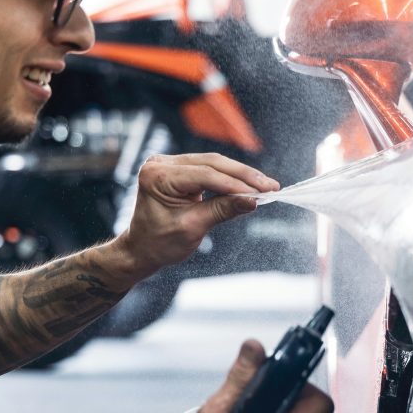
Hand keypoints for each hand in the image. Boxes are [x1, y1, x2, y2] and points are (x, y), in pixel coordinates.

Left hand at [117, 153, 279, 277]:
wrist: (141, 249)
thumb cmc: (159, 242)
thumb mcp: (192, 227)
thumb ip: (222, 210)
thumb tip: (252, 200)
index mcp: (158, 176)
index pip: (205, 175)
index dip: (235, 184)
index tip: (261, 193)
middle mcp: (161, 164)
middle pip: (211, 163)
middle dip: (243, 176)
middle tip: (270, 186)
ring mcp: (169, 163)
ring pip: (213, 163)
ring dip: (240, 175)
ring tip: (265, 185)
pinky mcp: (179, 169)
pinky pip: (209, 168)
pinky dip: (229, 178)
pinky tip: (248, 184)